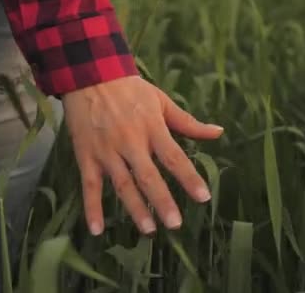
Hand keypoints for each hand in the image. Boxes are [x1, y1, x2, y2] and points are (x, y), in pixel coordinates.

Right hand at [61, 75, 223, 234]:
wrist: (89, 74)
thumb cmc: (130, 89)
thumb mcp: (161, 100)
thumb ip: (188, 122)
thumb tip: (218, 132)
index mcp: (152, 128)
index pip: (174, 157)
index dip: (189, 178)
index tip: (203, 198)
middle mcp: (130, 142)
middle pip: (148, 176)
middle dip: (162, 201)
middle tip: (175, 224)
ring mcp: (107, 151)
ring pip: (122, 184)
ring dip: (134, 208)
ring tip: (148, 230)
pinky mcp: (86, 156)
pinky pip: (89, 185)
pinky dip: (91, 208)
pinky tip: (96, 229)